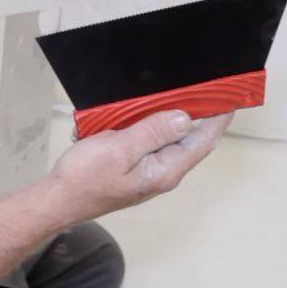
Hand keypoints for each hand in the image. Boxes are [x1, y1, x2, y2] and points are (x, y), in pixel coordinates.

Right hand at [46, 110, 233, 224]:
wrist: (57, 200)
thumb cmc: (85, 176)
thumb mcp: (120, 149)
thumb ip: (153, 132)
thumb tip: (184, 118)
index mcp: (165, 170)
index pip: (202, 141)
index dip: (218, 119)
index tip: (229, 97)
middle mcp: (161, 173)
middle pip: (187, 140)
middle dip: (194, 114)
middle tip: (198, 86)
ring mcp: (146, 173)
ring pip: (165, 140)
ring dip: (163, 119)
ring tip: (164, 95)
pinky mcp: (131, 169)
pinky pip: (146, 143)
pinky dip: (143, 127)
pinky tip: (130, 115)